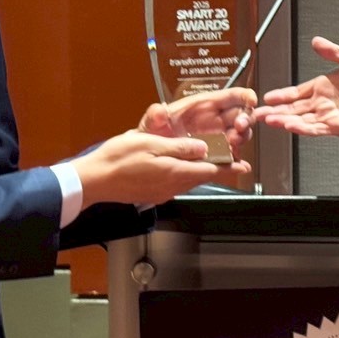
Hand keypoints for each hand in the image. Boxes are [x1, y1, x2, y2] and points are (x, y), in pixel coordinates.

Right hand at [71, 128, 249, 206]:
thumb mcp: (151, 144)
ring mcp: (162, 192)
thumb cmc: (118, 158)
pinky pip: (176, 183)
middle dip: (217, 169)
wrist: (94, 180)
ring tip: (211, 162)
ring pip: (189, 181)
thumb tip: (203, 149)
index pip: (210, 172)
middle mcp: (172, 186)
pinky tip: (182, 166)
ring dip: (201, 172)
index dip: (229, 168)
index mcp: (175, 173)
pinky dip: (185, 174)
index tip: (244, 167)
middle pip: (201, 177)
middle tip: (232, 160)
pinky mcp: (153, 193)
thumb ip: (180, 148)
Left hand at [138, 86, 255, 156]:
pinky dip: (237, 161)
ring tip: (232, 144)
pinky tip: (235, 163)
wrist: (152, 157)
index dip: (243, 95)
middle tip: (239, 127)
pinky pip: (233, 156)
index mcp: (204, 106)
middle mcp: (215, 120)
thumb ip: (155, 116)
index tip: (251, 100)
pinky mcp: (219, 155)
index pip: (230, 96)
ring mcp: (219, 138)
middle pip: (241, 115)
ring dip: (241, 139)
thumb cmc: (155, 134)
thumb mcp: (152, 123)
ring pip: (241, 135)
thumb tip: (158, 111)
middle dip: (245, 120)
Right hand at [254, 36, 338, 143]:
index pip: (295, 93)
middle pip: (292, 109)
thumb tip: (316, 41)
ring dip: (284, 120)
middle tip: (257, 114)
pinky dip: (302, 128)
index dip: (280, 95)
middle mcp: (321, 103)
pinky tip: (290, 126)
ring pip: (300, 120)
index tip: (266, 97)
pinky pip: (315, 128)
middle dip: (274, 111)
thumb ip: (332, 52)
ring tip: (269, 120)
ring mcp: (327, 116)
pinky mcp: (336, 126)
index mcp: (321, 88)